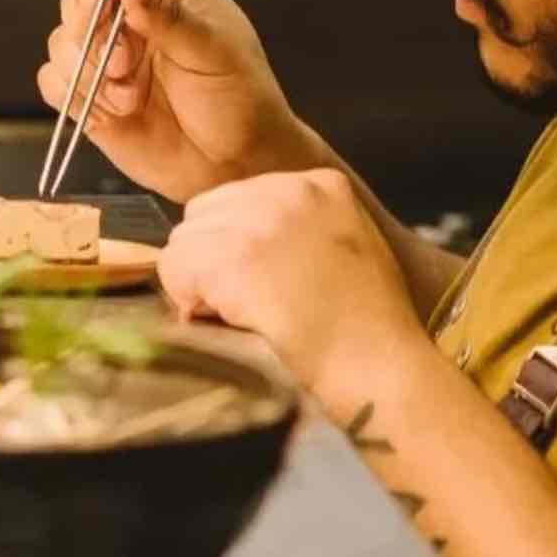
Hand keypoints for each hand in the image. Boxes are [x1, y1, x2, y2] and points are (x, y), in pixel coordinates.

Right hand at [37, 0, 308, 199]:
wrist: (234, 162)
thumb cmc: (239, 98)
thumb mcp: (213, 51)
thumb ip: (169, 16)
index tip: (99, 14)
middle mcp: (132, 18)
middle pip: (77, 1)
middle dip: (90, 35)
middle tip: (123, 66)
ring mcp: (109, 58)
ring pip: (61, 43)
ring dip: (85, 72)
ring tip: (129, 98)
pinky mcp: (91, 97)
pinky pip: (53, 83)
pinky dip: (71, 95)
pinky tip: (112, 112)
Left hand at [155, 168, 426, 399]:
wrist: (381, 372)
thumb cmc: (369, 330)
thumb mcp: (350, 249)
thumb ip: (305, 229)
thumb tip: (248, 245)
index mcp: (322, 184)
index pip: (244, 196)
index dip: (242, 244)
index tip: (266, 283)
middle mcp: (290, 189)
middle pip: (208, 211)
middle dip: (214, 257)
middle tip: (244, 305)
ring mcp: (261, 220)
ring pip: (185, 239)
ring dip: (199, 281)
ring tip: (239, 317)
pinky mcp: (234, 256)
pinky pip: (175, 267)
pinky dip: (187, 300)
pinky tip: (226, 323)